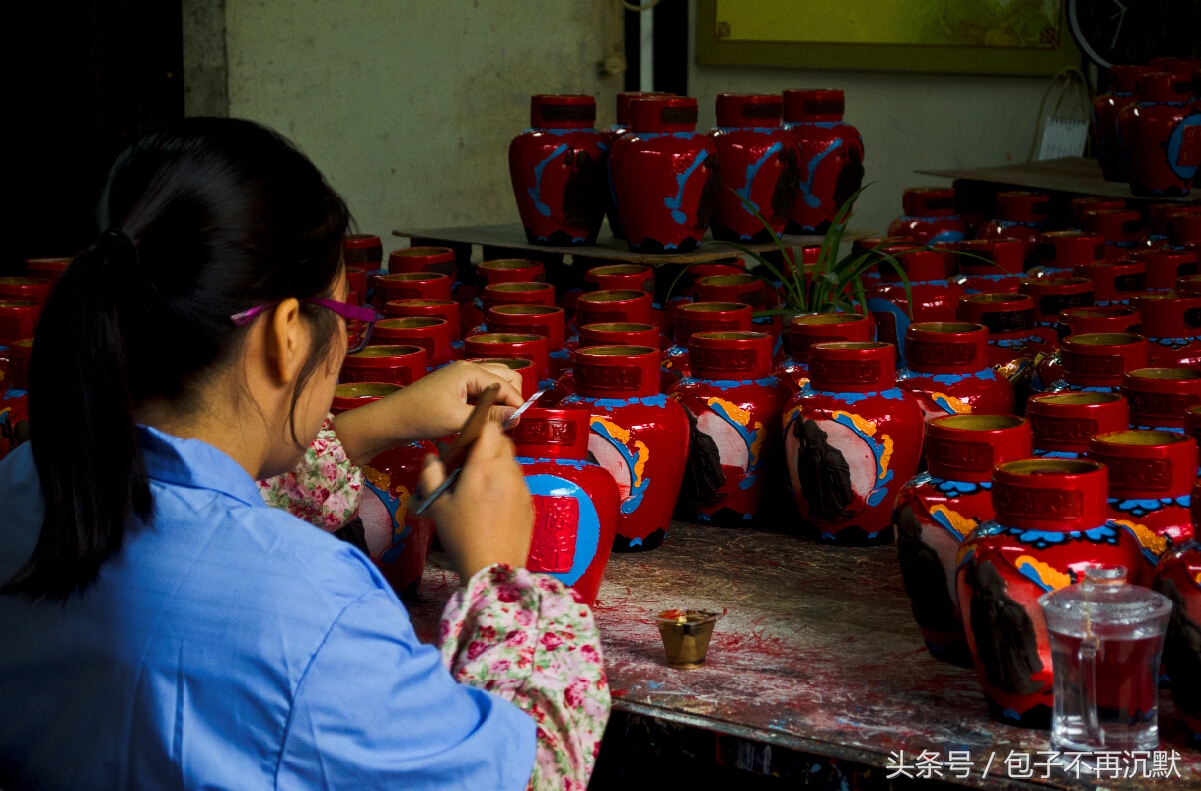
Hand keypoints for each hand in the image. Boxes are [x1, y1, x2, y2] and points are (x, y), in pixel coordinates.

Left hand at [333, 361, 524, 464]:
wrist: (391, 421)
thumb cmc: (421, 417)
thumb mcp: (457, 419)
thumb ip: (489, 417)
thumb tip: (517, 415)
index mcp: (470, 372)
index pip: (506, 384)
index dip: (515, 403)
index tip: (517, 424)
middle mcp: (468, 370)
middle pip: (506, 377)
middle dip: (511, 398)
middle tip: (507, 421)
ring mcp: (462, 379)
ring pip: (495, 385)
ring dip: (500, 402)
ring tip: (496, 422)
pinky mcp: (457, 391)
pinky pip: (482, 393)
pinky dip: (488, 405)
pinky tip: (482, 421)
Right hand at [419, 422, 532, 580]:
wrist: (493, 568)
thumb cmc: (461, 536)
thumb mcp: (437, 506)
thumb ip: (431, 475)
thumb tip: (432, 456)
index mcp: (483, 467)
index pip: (490, 428)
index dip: (479, 429)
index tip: (467, 441)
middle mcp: (507, 471)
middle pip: (504, 442)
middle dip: (489, 445)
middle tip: (471, 463)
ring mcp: (522, 486)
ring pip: (512, 462)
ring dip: (498, 464)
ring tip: (481, 486)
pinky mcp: (530, 502)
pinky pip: (518, 481)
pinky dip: (507, 483)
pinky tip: (494, 504)